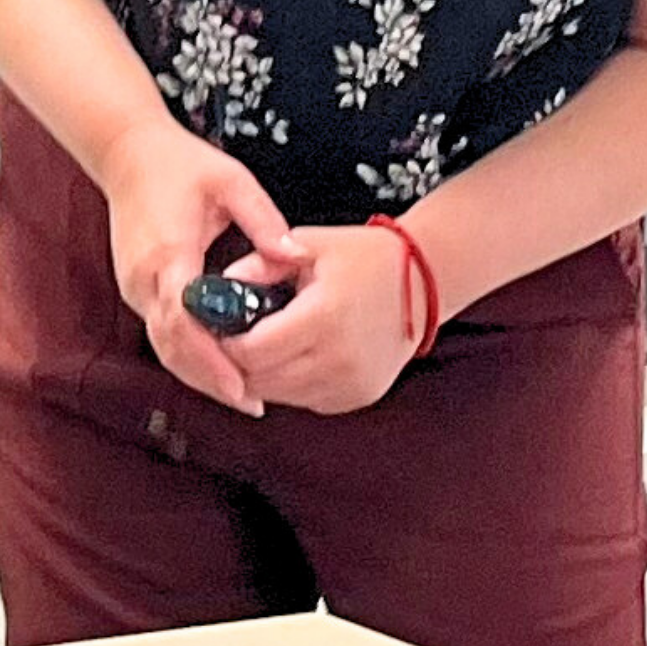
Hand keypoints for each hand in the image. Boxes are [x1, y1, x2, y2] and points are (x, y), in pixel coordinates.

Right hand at [92, 112, 291, 413]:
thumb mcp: (230, 181)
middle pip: (173, 347)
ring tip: (243, 396)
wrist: (127, 153)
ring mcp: (135, 288)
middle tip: (253, 403)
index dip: (212, 358)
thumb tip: (297, 257)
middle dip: (211, 380)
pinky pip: (162, 334)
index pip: (186, 320)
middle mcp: (144, 279)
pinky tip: (220, 369)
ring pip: (165, 347)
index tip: (242, 385)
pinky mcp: (137, 290)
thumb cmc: (180, 164)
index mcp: (168, 254)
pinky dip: (190, 356)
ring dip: (200, 375)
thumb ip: (264, 221)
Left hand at [225, 225, 419, 415]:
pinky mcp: (359, 396)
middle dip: (239, 362)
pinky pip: (306, 400)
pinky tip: (298, 355)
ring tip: (268, 343)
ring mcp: (351, 382)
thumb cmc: (366, 259)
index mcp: (324, 316)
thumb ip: (262, 264)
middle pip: (260, 381)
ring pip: (280, 396)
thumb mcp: (311, 245)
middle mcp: (339, 357)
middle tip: (238, 338)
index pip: (252, 352)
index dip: (228, 343)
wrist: (423, 284)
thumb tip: (223, 284)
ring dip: (264, 375)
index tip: (223, 328)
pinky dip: (292, 384)